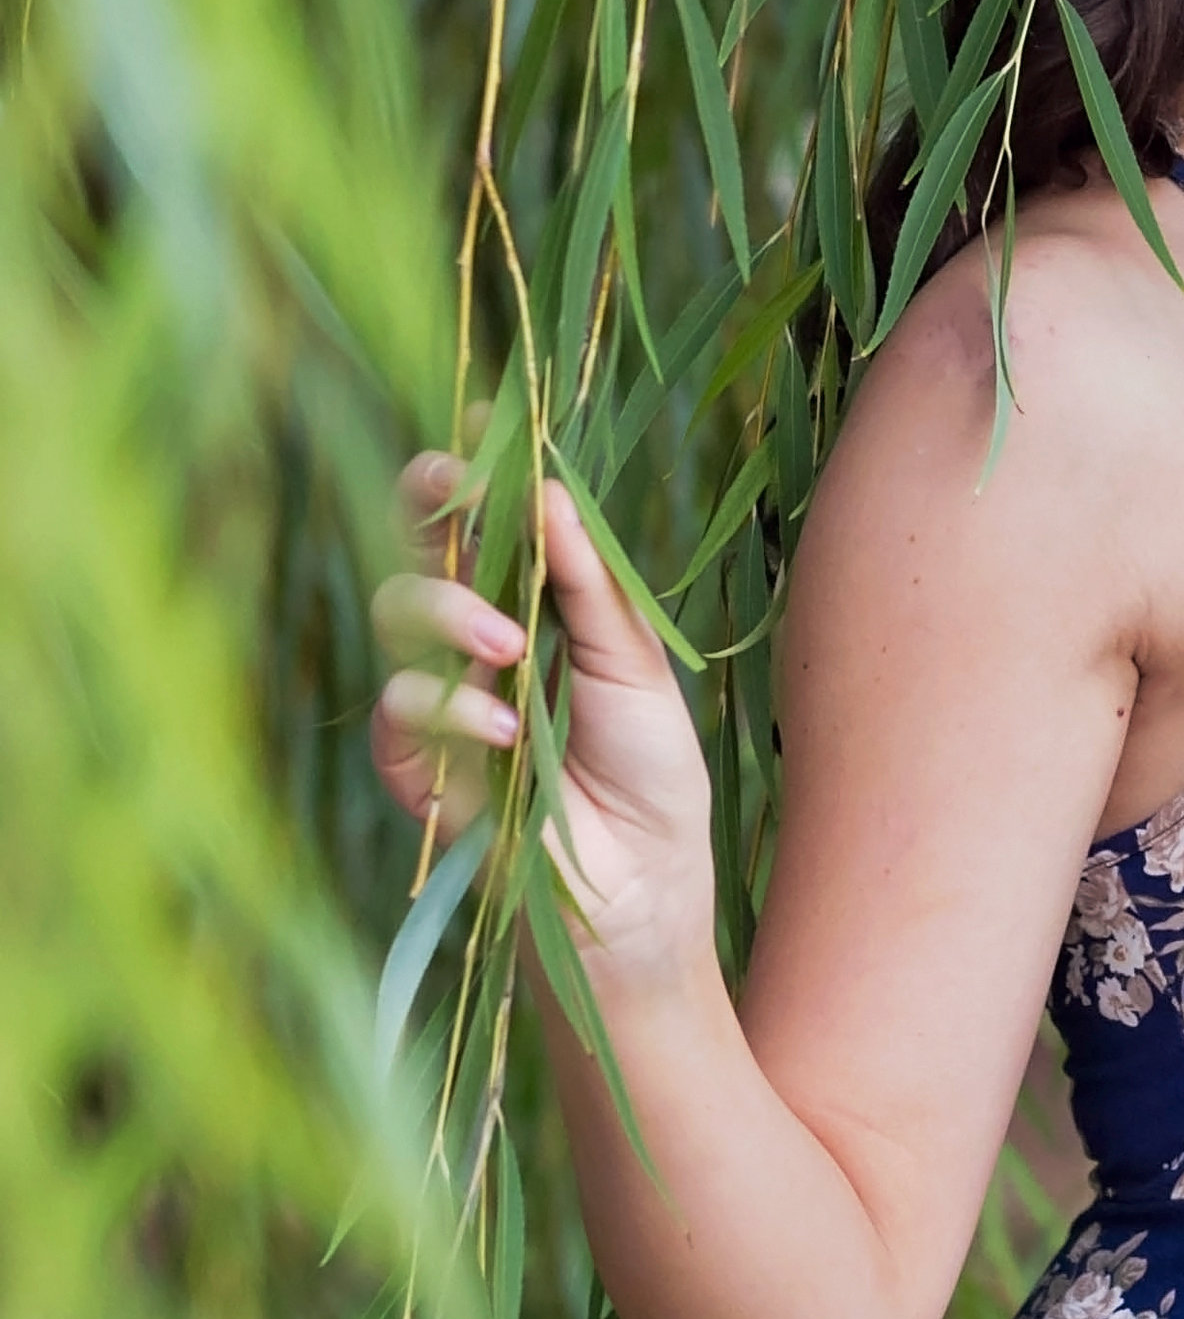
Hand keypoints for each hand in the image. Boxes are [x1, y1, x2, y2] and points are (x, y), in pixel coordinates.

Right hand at [371, 451, 717, 986]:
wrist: (642, 893)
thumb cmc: (653, 778)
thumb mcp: (636, 666)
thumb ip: (588, 585)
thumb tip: (548, 487)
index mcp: (538, 607)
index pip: (489, 523)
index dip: (474, 472)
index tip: (481, 426)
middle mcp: (480, 642)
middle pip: (421, 548)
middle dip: (430, 512)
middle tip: (450, 501)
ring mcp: (444, 701)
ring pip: (395, 616)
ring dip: (444, 614)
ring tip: (508, 649)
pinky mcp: (419, 769)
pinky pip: (395, 711)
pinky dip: (445, 709)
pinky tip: (503, 732)